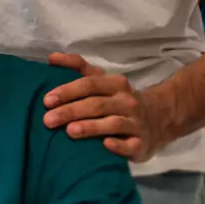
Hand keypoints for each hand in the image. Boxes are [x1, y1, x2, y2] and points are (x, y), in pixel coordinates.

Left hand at [42, 53, 161, 161]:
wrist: (157, 119)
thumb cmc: (118, 100)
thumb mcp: (102, 81)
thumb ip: (77, 67)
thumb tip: (51, 58)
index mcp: (115, 84)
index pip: (90, 84)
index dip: (68, 91)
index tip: (47, 100)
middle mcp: (127, 101)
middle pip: (97, 104)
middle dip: (71, 111)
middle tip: (48, 120)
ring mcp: (135, 122)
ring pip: (112, 123)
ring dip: (90, 127)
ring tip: (69, 131)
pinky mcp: (141, 144)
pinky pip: (130, 145)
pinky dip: (118, 145)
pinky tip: (105, 145)